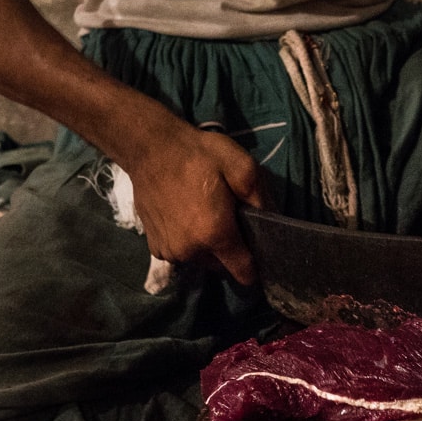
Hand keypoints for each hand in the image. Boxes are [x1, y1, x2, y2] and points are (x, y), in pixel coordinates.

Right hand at [120, 121, 266, 285]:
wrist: (150, 148)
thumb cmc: (198, 155)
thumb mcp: (242, 165)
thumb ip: (261, 198)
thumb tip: (272, 222)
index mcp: (215, 234)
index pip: (244, 272)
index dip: (254, 264)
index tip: (255, 249)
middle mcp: (191, 251)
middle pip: (222, 265)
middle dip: (228, 249)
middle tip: (225, 218)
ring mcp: (169, 252)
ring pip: (200, 260)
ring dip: (205, 245)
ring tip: (202, 215)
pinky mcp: (154, 247)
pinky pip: (181, 253)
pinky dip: (185, 242)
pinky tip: (183, 217)